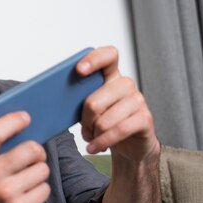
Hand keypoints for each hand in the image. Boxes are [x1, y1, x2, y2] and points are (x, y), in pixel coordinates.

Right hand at [0, 112, 50, 202]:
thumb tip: (17, 119)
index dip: (13, 121)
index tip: (26, 118)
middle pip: (29, 149)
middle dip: (37, 151)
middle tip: (34, 157)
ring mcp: (5, 194)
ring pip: (42, 169)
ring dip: (39, 172)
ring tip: (27, 179)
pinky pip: (45, 188)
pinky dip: (40, 189)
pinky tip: (28, 194)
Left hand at [77, 46, 159, 163]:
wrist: (130, 144)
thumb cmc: (106, 122)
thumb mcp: (89, 109)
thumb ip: (78, 99)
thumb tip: (58, 99)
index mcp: (110, 76)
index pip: (108, 56)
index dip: (94, 59)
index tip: (79, 70)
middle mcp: (126, 85)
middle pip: (95, 99)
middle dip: (85, 120)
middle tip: (85, 128)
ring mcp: (138, 100)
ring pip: (105, 119)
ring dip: (94, 134)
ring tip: (92, 138)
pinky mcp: (145, 118)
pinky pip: (118, 130)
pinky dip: (102, 142)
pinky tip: (95, 147)